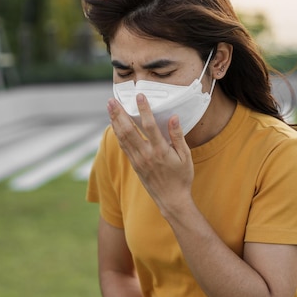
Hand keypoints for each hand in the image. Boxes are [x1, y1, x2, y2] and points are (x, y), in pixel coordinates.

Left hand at [107, 93, 194, 213]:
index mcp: (161, 151)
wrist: (171, 199)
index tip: (139, 96)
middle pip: (128, 130)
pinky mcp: (134, 164)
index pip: (150, 126)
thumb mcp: (186, 156)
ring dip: (114, 121)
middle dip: (119, 113)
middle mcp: (146, 154)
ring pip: (122, 137)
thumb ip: (178, 136)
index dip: (144, 110)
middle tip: (112, 100)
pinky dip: (117, 133)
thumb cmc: (181, 177)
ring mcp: (138, 160)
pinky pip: (123, 145)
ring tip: (110, 107)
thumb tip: (174, 117)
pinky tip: (114, 124)